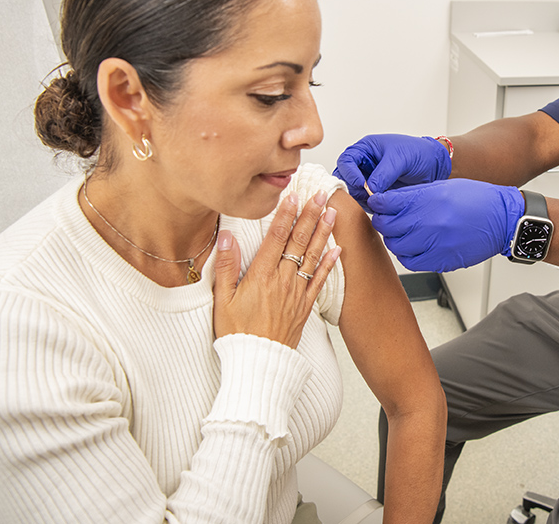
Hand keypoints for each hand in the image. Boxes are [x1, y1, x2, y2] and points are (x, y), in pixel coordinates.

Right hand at [213, 190, 339, 347]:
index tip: (292, 196)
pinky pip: (320, 280)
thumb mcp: (222, 300)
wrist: (258, 363)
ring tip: (332, 212)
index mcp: (261, 276)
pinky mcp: (305, 306)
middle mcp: (282, 281)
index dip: (285, 214)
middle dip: (310, 215)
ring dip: (323, 232)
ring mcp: (296, 292)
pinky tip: (337, 249)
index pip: (276, 238)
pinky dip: (329, 263)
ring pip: (312, 256)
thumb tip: (227, 238)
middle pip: (298, 241)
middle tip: (320, 195)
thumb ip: (226, 267)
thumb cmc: (237, 334)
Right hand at [334, 134, 451, 209]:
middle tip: (365, 196)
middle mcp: (364, 164)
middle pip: (344, 177)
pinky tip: (378, 207)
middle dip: (352, 188)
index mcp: (366, 149)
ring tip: (374, 202)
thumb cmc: (418, 153)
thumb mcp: (401, 158)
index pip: (346, 160)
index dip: (350, 173)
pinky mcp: (375, 193)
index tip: (361, 184)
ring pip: (352, 191)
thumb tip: (371, 189)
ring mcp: (368, 179)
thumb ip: (384, 173)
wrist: (434, 166)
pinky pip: (364, 201)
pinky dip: (367, 205)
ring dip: (359, 198)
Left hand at [367, 179, 523, 271]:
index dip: (378, 203)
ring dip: (394, 239)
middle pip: (386, 225)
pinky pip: (410, 262)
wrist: (503, 219)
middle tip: (387, 219)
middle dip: (383, 221)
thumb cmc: (477, 200)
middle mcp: (430, 221)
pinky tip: (413, 247)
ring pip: (395, 245)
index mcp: (429, 198)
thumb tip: (389, 201)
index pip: (386, 202)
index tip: (379, 204)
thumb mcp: (444, 187)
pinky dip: (407, 255)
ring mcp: (435, 243)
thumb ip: (415, 195)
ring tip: (402, 233)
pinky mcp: (442, 260)